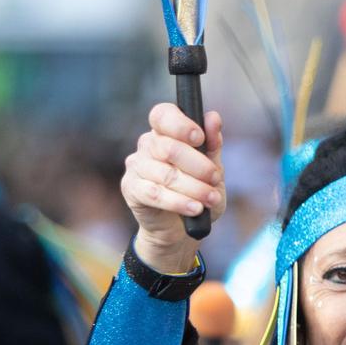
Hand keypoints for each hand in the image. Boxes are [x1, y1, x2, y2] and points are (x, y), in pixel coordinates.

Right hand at [123, 102, 224, 273]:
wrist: (180, 229)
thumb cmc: (196, 194)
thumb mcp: (212, 170)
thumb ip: (212, 145)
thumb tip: (213, 117)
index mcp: (165, 132)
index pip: (163, 115)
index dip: (181, 125)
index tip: (200, 138)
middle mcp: (147, 145)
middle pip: (168, 147)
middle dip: (198, 165)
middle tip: (215, 178)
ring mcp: (136, 166)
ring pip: (165, 174)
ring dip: (194, 188)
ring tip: (211, 199)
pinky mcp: (130, 188)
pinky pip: (155, 194)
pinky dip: (179, 202)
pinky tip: (195, 209)